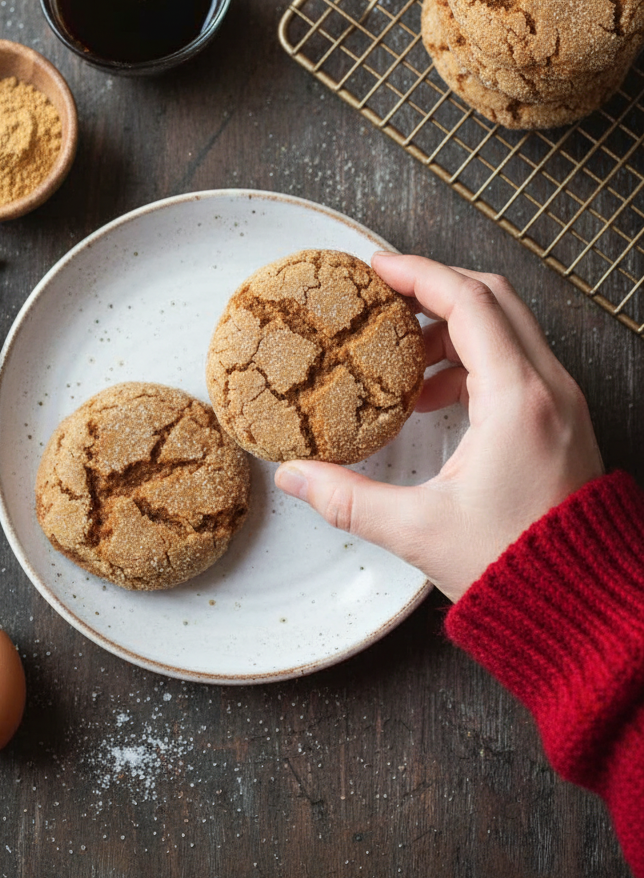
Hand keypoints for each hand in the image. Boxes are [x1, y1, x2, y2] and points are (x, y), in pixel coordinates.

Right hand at [274, 254, 603, 601]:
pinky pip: (518, 362)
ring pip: (508, 328)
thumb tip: (294, 476)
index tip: (377, 269)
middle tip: (386, 298)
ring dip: (453, 328)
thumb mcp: (419, 531)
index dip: (418, 274)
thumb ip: (348, 499)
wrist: (583, 608)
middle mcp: (548, 388)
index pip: (468, 301)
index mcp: (516, 399)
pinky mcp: (562, 422)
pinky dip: (474, 360)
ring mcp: (561, 403)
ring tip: (403, 361)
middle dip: (435, 289)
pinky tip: (435, 399)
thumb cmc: (516, 568)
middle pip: (493, 298)